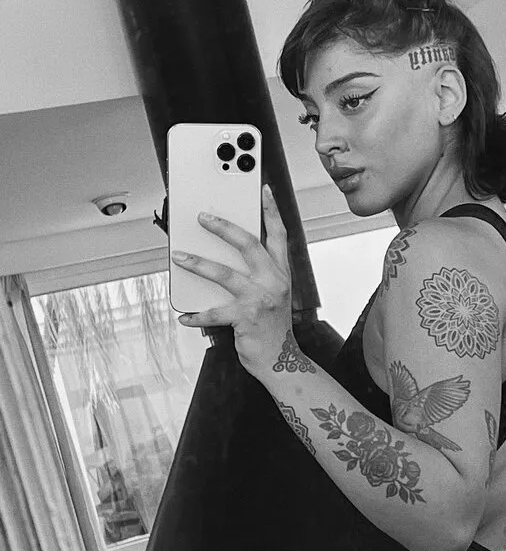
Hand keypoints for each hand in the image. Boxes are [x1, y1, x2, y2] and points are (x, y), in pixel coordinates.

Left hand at [172, 184, 292, 380]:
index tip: (264, 190)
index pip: (279, 235)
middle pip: (249, 245)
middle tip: (202, 217)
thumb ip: (256, 275)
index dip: (272, 211)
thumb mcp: (272, 295)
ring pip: (226, 274)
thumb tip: (222, 256)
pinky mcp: (246, 318)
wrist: (280, 360)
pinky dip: (196, 315)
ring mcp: (261, 299)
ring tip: (179, 256)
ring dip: (199, 264)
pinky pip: (214, 312)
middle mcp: (274, 283)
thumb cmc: (272, 327)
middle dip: (224, 227)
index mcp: (281, 274)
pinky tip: (184, 316)